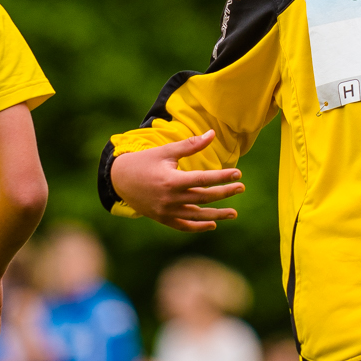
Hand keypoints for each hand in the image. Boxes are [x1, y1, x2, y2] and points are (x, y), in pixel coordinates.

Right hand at [109, 131, 243, 232]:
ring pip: (197, 215)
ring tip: (234, 213)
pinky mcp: (162, 218)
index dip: (222, 177)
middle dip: (224, 193)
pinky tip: (212, 224)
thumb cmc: (144, 162)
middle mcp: (170, 198)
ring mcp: (166, 211)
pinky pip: (183, 226)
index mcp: (172, 180)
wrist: (119, 180)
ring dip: (217, 215)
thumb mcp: (166, 151)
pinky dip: (198, 227)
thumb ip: (190, 145)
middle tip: (241, 188)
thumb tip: (212, 134)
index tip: (238, 174)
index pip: (203, 179)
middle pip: (203, 197)